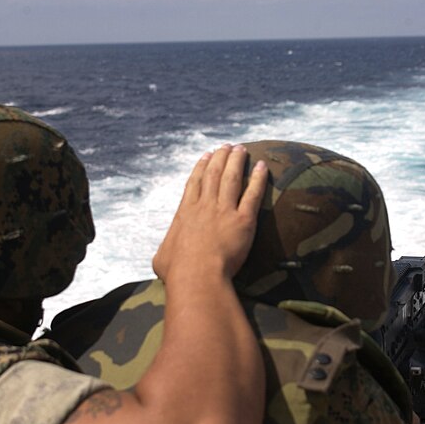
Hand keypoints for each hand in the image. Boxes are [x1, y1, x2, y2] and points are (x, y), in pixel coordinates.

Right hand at [153, 144, 267, 280]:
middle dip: (221, 158)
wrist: (196, 276)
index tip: (207, 155)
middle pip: (214, 174)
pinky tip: (263, 167)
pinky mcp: (243, 221)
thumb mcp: (161, 260)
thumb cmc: (177, 272)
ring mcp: (224, 211)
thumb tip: (161, 259)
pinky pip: (253, 194)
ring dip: (237, 161)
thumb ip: (164, 253)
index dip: (201, 167)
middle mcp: (204, 206)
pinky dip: (258, 179)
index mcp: (185, 213)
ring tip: (242, 150)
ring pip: (232, 178)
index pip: (195, 183)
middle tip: (227, 147)